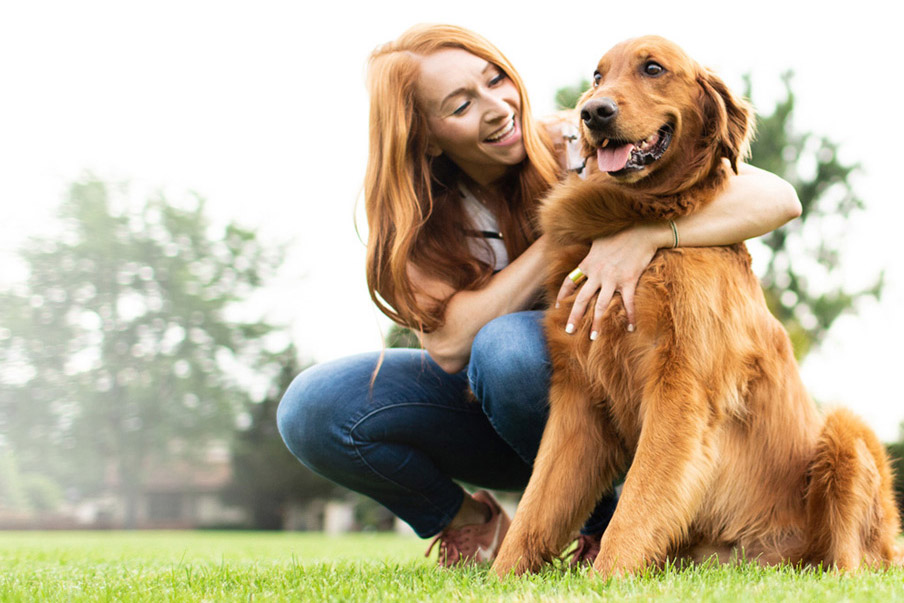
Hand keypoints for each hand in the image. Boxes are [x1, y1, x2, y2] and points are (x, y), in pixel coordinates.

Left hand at [556, 223, 667, 337]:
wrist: (641, 229)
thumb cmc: (620, 233)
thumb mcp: (598, 240)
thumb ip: (591, 252)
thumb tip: (585, 252)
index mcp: (588, 263)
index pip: (569, 282)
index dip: (563, 296)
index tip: (557, 307)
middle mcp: (597, 273)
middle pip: (582, 299)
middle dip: (574, 317)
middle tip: (569, 331)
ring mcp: (613, 278)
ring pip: (601, 305)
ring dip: (597, 323)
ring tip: (593, 338)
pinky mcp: (629, 280)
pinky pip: (628, 303)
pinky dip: (630, 316)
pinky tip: (630, 327)